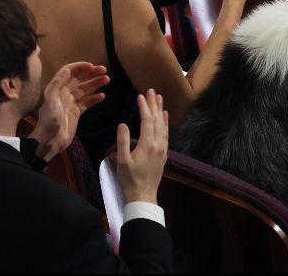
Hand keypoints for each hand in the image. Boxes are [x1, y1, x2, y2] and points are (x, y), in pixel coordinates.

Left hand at [29, 62, 108, 160]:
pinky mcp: (76, 112)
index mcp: (57, 88)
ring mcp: (71, 102)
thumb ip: (57, 84)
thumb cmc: (49, 119)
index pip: (69, 72)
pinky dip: (95, 99)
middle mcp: (64, 93)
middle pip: (79, 79)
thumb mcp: (50, 100)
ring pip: (85, 89)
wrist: (50, 140)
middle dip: (91, 73)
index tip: (92, 66)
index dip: (80, 67)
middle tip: (104, 70)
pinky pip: (87, 102)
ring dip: (95, 83)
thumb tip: (68, 70)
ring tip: (107, 79)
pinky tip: (103, 96)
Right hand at [117, 89, 168, 203]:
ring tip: (159, 98)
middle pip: (157, 120)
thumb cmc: (130, 179)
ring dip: (160, 111)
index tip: (140, 96)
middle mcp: (158, 144)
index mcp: (148, 144)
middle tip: (152, 90)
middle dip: (154, 104)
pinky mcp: (164, 153)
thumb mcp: (122, 161)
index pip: (147, 121)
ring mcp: (163, 149)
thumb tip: (122, 124)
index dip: (144, 107)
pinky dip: (165, 123)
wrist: (143, 196)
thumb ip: (123, 141)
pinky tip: (164, 116)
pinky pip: (166, 133)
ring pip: (163, 125)